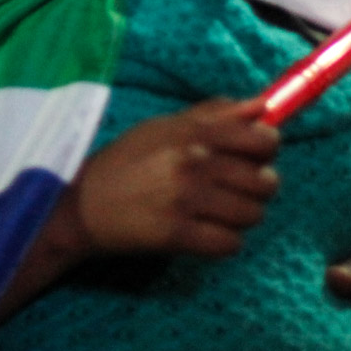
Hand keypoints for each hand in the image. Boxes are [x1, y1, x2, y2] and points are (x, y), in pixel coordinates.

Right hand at [66, 98, 279, 259]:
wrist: (82, 204)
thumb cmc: (125, 161)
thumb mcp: (165, 126)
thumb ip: (215, 113)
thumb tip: (261, 106)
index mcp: (193, 133)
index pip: (261, 140)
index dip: (268, 150)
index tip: (257, 156)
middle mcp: (193, 164)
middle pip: (263, 181)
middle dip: (260, 188)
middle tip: (240, 190)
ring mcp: (186, 201)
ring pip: (252, 215)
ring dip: (243, 216)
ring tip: (223, 213)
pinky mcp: (177, 236)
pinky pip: (229, 244)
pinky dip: (226, 242)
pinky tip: (209, 233)